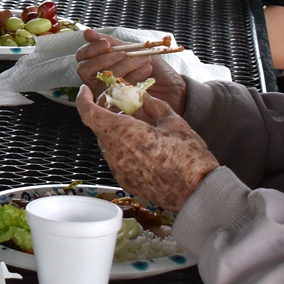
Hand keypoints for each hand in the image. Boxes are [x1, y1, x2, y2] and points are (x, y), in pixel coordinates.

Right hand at [74, 29, 187, 114]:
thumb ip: (111, 43)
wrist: (176, 89)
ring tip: (144, 60)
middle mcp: (101, 80)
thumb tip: (87, 33)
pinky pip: (116, 93)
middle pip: (85, 69)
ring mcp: (109, 94)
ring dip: (123, 67)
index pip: (82, 57)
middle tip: (125, 53)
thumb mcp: (133, 49)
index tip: (106, 44)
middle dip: (105, 59)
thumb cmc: (155, 69)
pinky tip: (146, 73)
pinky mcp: (120, 106)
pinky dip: (132, 80)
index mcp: (100, 64)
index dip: (91, 49)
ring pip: (102, 81)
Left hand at [77, 86, 217, 212]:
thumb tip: (144, 97)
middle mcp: (114, 152)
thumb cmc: (189, 158)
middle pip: (100, 127)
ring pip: (109, 143)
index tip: (85, 91)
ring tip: (139, 126)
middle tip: (123, 105)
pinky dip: (125, 149)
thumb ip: (153, 105)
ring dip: (117, 132)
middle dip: (108, 114)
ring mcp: (118, 169)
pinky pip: (118, 159)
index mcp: (123, 133)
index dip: (84, 99)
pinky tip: (144, 146)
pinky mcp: (126, 181)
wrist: (199, 193)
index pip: (89, 112)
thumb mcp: (173, 122)